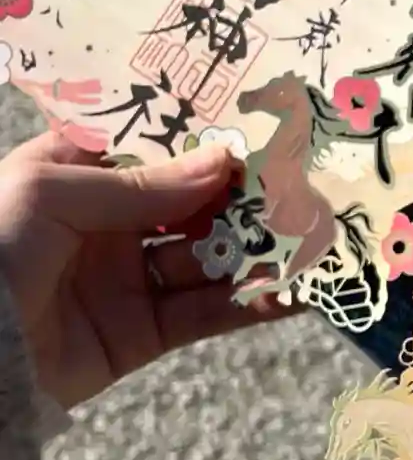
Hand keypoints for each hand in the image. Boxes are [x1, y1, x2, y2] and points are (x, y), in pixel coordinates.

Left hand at [0, 130, 279, 408]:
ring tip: (312, 239)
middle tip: (300, 185)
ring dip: (257, 251)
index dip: (201, 136)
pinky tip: (292, 293)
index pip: (149, 146)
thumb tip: (222, 162)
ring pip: (205, 259)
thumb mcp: (53, 194)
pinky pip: (204, 314)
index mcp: (72, 174)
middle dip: (242, 196)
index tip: (259, 124)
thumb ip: (143, 184)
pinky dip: (250, 305)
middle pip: (188, 203)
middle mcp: (103, 223)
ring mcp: (124, 280)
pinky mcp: (139, 335)